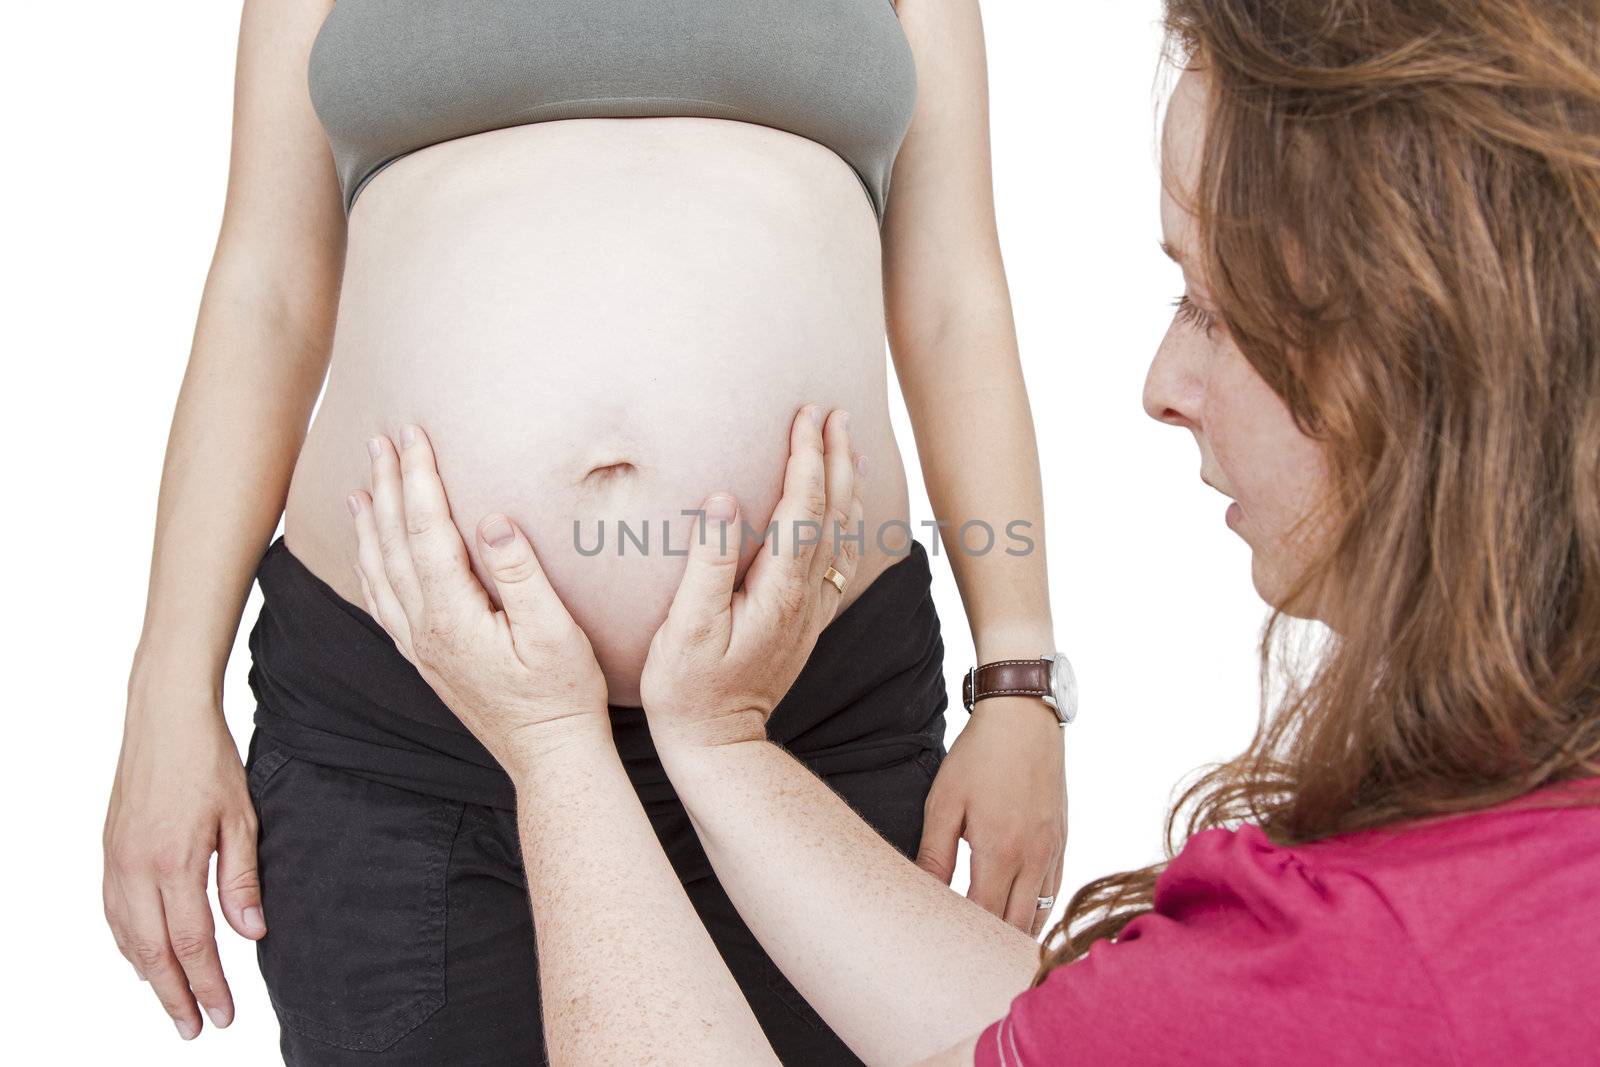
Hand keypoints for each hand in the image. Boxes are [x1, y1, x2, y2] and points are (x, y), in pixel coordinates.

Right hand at [103, 688, 264, 1039]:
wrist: (164, 719)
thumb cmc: (209, 762)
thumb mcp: (242, 818)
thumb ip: (242, 880)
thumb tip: (250, 932)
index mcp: (175, 863)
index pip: (193, 942)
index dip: (208, 984)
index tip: (222, 1015)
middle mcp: (137, 868)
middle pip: (153, 951)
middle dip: (175, 994)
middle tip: (196, 1028)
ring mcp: (117, 860)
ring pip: (127, 936)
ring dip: (149, 975)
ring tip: (173, 1002)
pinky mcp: (109, 850)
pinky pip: (113, 912)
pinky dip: (127, 943)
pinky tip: (143, 957)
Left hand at [347, 425, 608, 776]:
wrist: (549, 756)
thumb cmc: (563, 695)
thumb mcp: (554, 632)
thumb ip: (521, 575)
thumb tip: (492, 520)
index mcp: (453, 616)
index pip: (427, 530)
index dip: (417, 477)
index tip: (413, 435)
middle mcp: (424, 629)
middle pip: (394, 543)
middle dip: (386, 486)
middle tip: (380, 439)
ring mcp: (420, 647)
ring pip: (379, 572)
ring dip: (369, 524)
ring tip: (361, 485)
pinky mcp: (425, 660)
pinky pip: (383, 603)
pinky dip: (370, 568)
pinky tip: (370, 553)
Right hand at [641, 405, 862, 752]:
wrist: (719, 746)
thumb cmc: (688, 689)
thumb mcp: (684, 628)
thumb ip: (706, 563)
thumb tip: (724, 499)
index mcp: (776, 590)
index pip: (802, 507)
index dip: (806, 457)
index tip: (805, 415)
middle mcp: (805, 596)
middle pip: (831, 512)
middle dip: (834, 456)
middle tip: (833, 410)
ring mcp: (811, 610)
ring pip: (843, 533)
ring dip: (846, 483)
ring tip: (847, 442)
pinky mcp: (807, 621)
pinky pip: (839, 559)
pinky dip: (847, 522)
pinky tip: (845, 507)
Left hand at [916, 697, 1066, 935]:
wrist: (1024, 719)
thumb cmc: (979, 757)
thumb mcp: (944, 803)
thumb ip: (933, 853)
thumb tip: (921, 893)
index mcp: (1001, 851)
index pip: (984, 916)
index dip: (964, 938)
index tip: (942, 949)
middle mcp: (1034, 857)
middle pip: (1016, 926)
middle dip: (991, 946)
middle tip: (963, 958)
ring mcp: (1053, 850)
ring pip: (1040, 913)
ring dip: (1016, 933)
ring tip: (989, 947)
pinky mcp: (1062, 840)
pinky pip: (1054, 891)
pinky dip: (1037, 910)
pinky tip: (1018, 914)